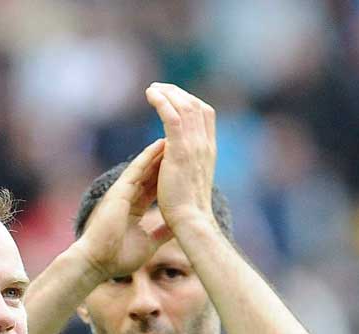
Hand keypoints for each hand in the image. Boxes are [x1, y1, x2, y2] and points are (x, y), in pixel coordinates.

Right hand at [78, 138, 168, 280]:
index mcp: (134, 210)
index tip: (183, 166)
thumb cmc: (118, 258)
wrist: (97, 263)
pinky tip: (159, 143)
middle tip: (182, 144)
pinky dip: (148, 156)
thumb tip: (178, 228)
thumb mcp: (149, 243)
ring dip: (159, 153)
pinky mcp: (118, 192)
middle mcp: (127, 198)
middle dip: (166, 161)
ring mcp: (122, 193)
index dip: (168, 177)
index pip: (154, 189)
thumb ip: (162, 233)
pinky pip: (135, 169)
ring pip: (144, 168)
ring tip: (175, 137)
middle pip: (151, 175)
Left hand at [145, 83, 217, 233]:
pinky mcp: (180, 150)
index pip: (205, 116)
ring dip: (168, 93)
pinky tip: (150, 95)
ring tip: (152, 89)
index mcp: (208, 151)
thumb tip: (178, 166)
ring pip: (184, 107)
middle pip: (196, 106)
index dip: (190, 103)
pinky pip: (172, 116)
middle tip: (159, 88)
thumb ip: (188, 169)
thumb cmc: (187, 212)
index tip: (174, 98)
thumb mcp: (191, 185)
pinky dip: (162, 102)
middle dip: (177, 93)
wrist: (191, 221)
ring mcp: (195, 146)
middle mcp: (205, 144)